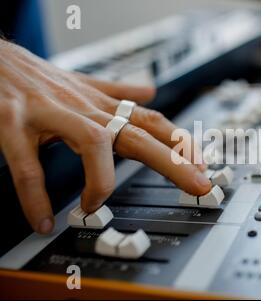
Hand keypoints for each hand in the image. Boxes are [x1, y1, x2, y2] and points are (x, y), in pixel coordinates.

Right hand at [0, 40, 210, 234]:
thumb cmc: (38, 78)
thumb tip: (150, 92)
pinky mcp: (13, 124)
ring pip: (92, 142)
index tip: (202, 165)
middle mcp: (83, 108)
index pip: (151, 120)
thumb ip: (117, 92)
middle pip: (137, 133)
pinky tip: (42, 220)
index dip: (180, 142)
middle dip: (172, 160)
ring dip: (101, 180)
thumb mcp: (83, 84)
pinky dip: (35, 197)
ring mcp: (50, 114)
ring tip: (94, 206)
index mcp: (100, 105)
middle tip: (198, 185)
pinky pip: (28, 165)